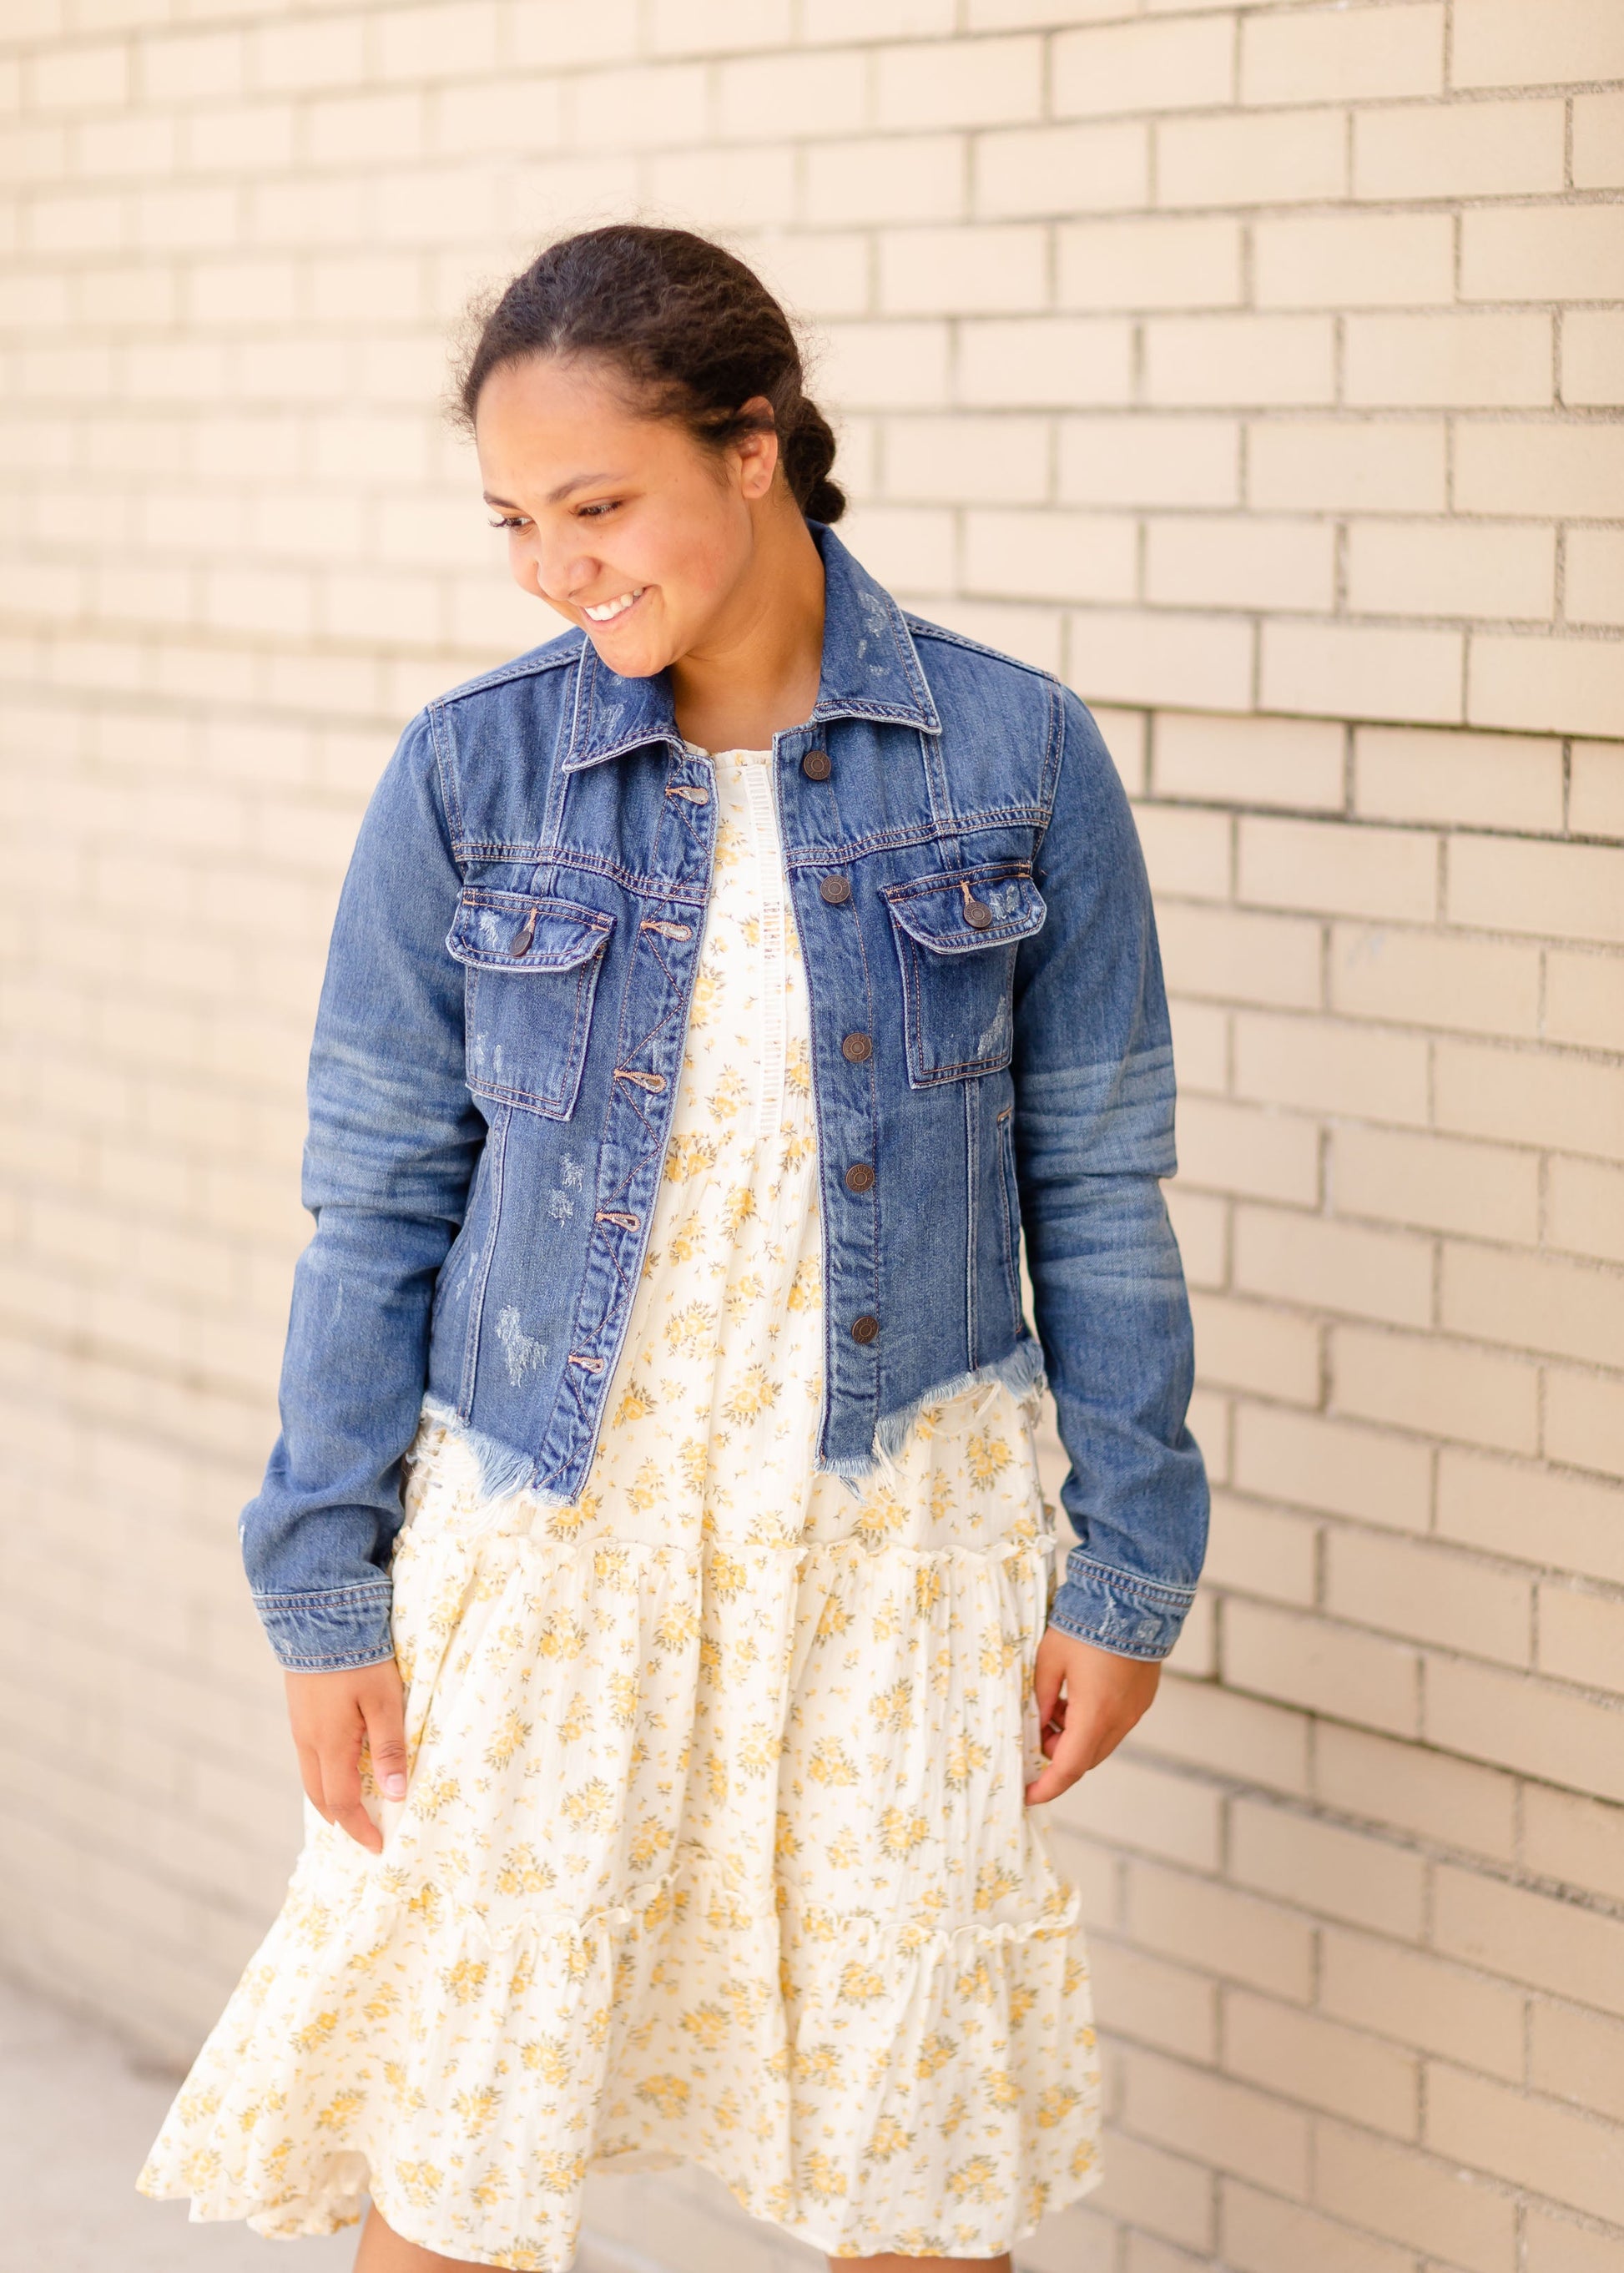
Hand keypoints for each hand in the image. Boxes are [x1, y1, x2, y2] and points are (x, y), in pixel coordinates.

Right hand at [284, 1658, 408, 1855]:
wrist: (320, 1615)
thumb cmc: (360, 1659)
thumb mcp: (384, 1702)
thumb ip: (390, 1748)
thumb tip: (395, 1795)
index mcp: (330, 1745)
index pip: (342, 1804)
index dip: (360, 1828)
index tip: (378, 1845)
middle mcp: (308, 1741)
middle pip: (320, 1796)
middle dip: (341, 1820)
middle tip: (364, 1832)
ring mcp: (300, 1725)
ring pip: (311, 1776)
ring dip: (330, 1797)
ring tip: (354, 1806)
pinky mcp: (300, 1710)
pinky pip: (309, 1755)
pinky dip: (324, 1773)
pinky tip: (341, 1765)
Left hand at [1024, 1626, 1161, 1805]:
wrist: (1132, 1599)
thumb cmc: (1086, 1627)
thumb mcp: (1049, 1660)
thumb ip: (1040, 1699)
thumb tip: (1035, 1726)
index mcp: (1094, 1715)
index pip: (1068, 1768)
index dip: (1046, 1787)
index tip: (1028, 1796)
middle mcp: (1120, 1720)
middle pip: (1085, 1759)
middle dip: (1058, 1755)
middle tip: (1036, 1732)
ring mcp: (1134, 1711)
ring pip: (1100, 1742)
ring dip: (1075, 1738)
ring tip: (1055, 1707)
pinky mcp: (1142, 1699)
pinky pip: (1114, 1725)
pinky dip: (1092, 1723)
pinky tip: (1077, 1696)